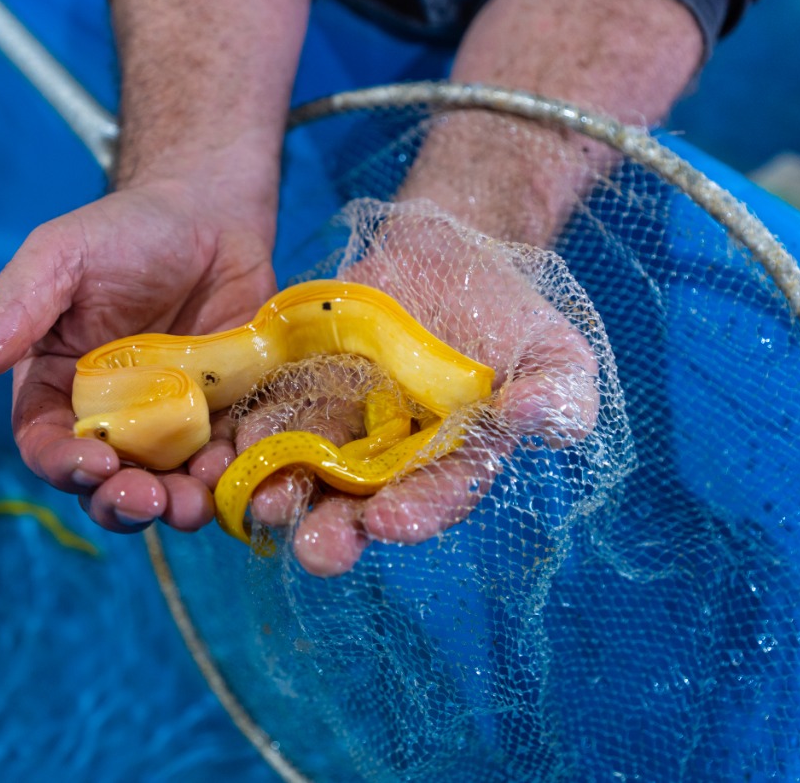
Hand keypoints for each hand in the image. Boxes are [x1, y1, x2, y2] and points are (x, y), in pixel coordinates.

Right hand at [0, 178, 276, 533]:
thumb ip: (10, 311)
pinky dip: (231, 477)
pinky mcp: (224, 420)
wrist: (210, 213)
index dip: (64, 465)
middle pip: (106, 485)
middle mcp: (111, 421)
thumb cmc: (124, 233)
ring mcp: (171, 426)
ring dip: (178, 506)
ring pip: (168, 487)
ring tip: (193, 504)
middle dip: (123, 503)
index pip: (47, 445)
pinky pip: (225, 462)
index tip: (93, 464)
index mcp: (56, 390)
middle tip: (147, 500)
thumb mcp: (59, 259)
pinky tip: (238, 471)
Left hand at [233, 205, 600, 575]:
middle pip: (362, 503)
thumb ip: (559, 393)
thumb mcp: (554, 351)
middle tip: (316, 548)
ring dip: (284, 487)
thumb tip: (538, 419)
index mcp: (454, 464)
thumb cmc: (511, 313)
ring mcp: (343, 424)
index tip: (390, 520)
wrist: (451, 251)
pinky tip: (240, 440)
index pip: (437, 497)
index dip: (416, 512)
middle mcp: (392, 459)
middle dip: (337, 529)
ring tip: (264, 500)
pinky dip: (256, 430)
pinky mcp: (303, 387)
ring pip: (309, 466)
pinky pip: (276, 413)